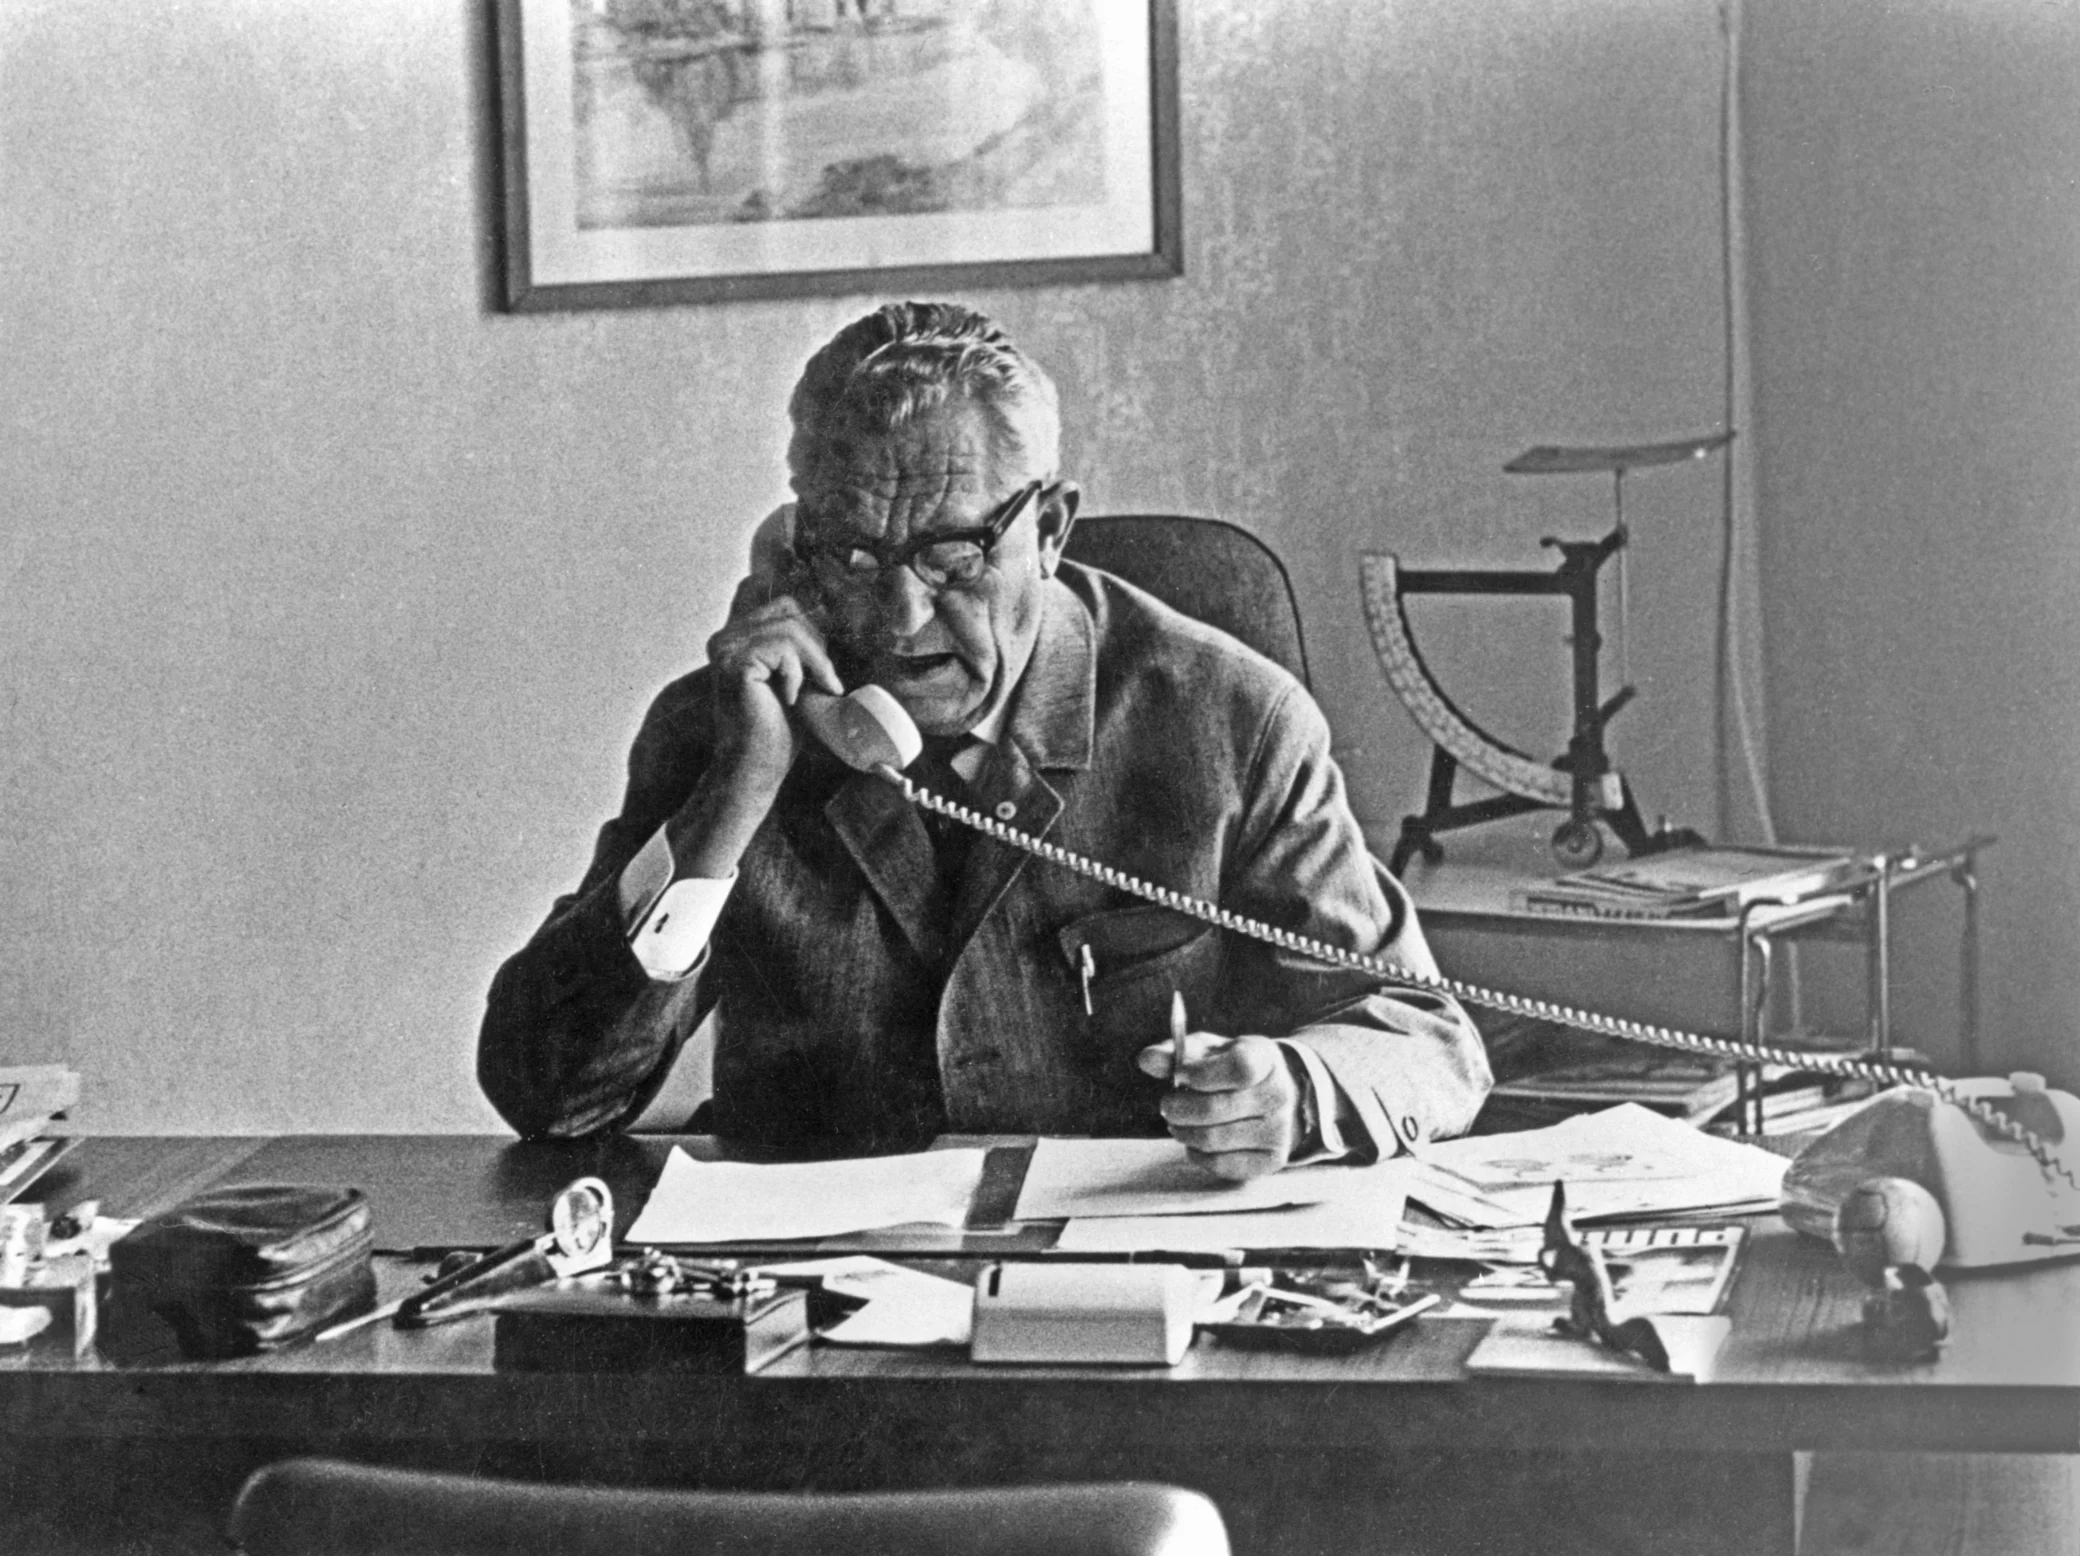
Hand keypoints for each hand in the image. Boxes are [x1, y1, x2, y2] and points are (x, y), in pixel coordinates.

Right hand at [703, 592, 842, 783]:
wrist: (755, 767)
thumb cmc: (775, 729)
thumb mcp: (792, 676)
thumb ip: (796, 646)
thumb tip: (827, 613)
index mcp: (734, 637)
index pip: (784, 604)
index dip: (812, 630)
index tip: (823, 669)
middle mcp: (724, 638)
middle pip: (789, 611)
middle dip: (817, 647)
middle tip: (825, 684)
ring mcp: (725, 649)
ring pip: (791, 629)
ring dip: (815, 662)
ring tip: (815, 692)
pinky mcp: (735, 663)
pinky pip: (784, 648)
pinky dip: (798, 673)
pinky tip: (790, 700)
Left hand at [1136, 1032, 1300, 1180]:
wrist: (1271, 1094)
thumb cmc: (1229, 1069)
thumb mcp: (1206, 1052)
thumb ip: (1174, 1054)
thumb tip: (1147, 1060)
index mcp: (1265, 1058)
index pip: (1239, 1068)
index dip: (1202, 1074)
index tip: (1179, 1076)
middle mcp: (1279, 1094)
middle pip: (1217, 1108)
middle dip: (1178, 1108)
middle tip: (1167, 1106)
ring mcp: (1279, 1130)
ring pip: (1213, 1139)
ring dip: (1183, 1132)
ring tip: (1178, 1122)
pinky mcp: (1271, 1160)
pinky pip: (1220, 1164)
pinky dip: (1197, 1154)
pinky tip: (1195, 1141)